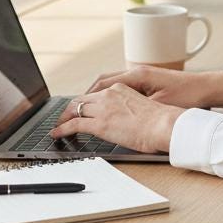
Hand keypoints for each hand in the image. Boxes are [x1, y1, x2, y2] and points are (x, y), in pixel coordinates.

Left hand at [50, 85, 184, 153]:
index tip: (80, 109)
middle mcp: (110, 94)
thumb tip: (125, 119)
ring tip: (58, 126)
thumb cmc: (161, 120)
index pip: (96, 93)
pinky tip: (57, 134)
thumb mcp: (143, 107)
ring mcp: (103, 108)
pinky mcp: (100, 124)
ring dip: (63, 118)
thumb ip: (129, 108)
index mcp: (121, 89)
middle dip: (70, 109)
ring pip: (74, 109)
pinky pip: (74, 125)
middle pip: (81, 99)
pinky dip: (62, 129)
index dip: (84, 102)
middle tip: (64, 118)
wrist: (165, 126)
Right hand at [84, 65, 222, 110]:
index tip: (71, 110)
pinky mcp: (149, 81)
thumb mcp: (159, 105)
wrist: (208, 88)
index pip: (102, 84)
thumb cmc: (187, 97)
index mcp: (137, 75)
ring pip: (112, 83)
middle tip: (72, 112)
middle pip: (103, 81)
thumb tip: (112, 115)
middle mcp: (138, 71)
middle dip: (86, 96)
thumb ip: (135, 107)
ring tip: (86, 110)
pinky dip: (110, 94)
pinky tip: (109, 107)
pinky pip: (123, 86)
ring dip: (98, 95)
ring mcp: (143, 75)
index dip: (85, 98)